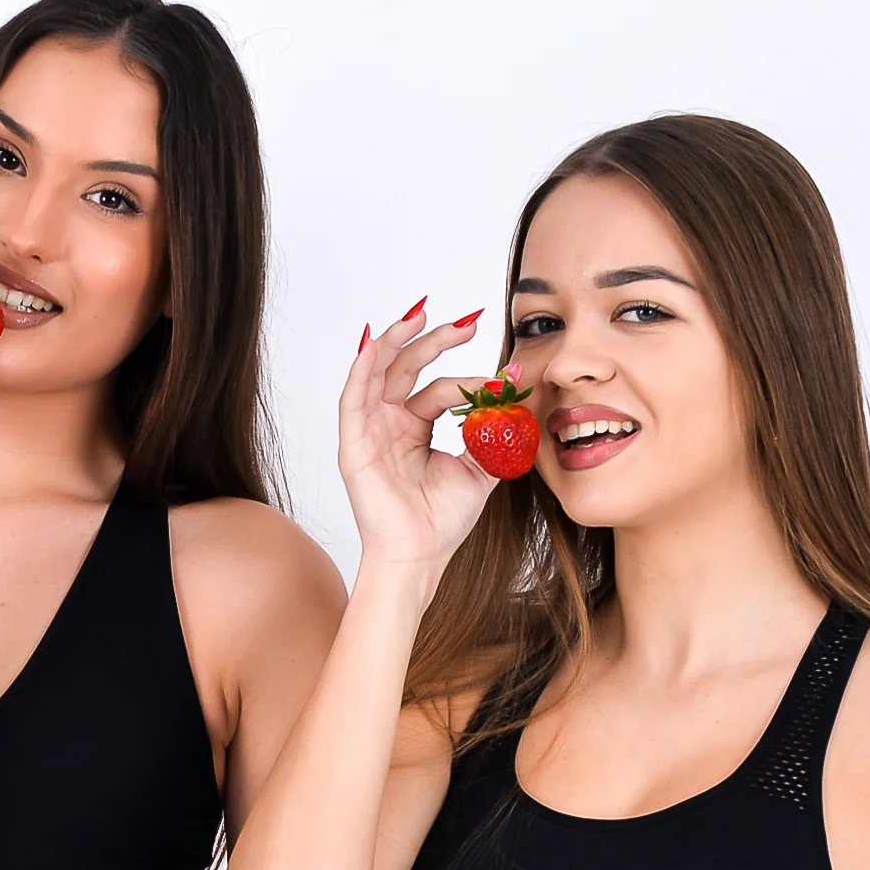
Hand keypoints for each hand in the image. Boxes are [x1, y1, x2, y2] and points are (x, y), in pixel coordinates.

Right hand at [338, 302, 502, 574]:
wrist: (420, 555)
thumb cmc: (442, 521)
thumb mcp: (480, 468)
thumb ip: (496, 431)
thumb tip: (517, 388)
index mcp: (414, 428)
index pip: (439, 388)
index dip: (472, 378)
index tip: (508, 377)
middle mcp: (389, 423)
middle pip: (408, 368)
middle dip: (436, 340)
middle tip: (469, 321)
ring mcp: (369, 431)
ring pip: (379, 372)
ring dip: (398, 339)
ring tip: (420, 313)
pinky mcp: (353, 443)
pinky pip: (353, 398)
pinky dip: (362, 369)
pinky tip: (375, 344)